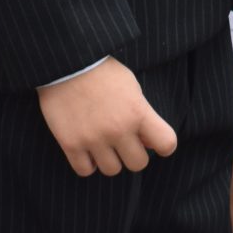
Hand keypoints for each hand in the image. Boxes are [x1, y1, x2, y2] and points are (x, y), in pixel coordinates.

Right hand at [37, 57, 177, 176]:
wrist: (66, 62)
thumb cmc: (101, 71)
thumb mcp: (130, 86)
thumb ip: (142, 114)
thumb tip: (148, 143)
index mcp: (138, 111)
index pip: (167, 144)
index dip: (162, 145)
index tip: (152, 140)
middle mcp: (118, 129)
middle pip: (138, 164)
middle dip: (133, 153)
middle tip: (123, 141)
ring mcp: (93, 138)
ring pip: (112, 170)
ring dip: (110, 159)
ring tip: (102, 143)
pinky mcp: (70, 143)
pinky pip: (85, 170)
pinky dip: (87, 163)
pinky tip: (86, 148)